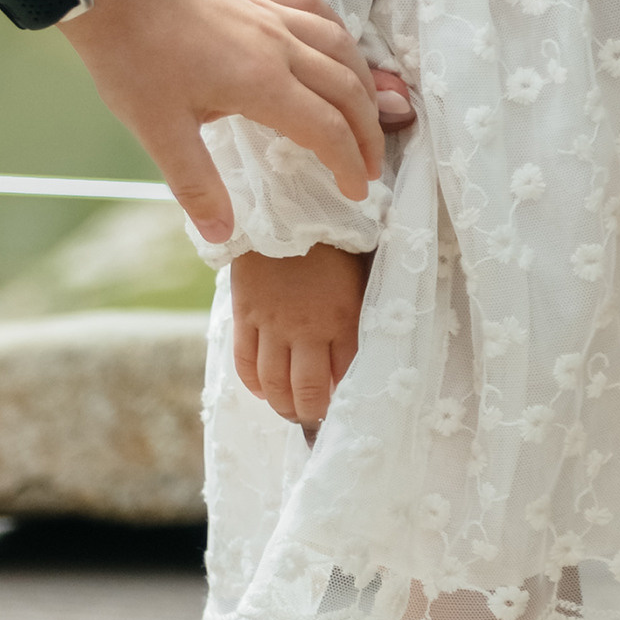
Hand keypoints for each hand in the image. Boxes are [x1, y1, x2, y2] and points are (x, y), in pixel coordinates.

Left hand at [65, 0, 386, 237]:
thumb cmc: (132, 61)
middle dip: (367, 132)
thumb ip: (196, 183)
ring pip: (340, 45)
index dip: (348, 163)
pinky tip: (337, 46)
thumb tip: (222, 233)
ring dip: (362, 82)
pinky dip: (338, 33)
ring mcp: (270, 12)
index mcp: (260, 83)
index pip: (326, 129)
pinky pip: (315, 7)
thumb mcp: (158, 131)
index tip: (356, 190)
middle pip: (346, 89)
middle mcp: (279, 45)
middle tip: (371, 164)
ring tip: (367, 112)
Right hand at [232, 244, 371, 430]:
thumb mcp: (364, 266)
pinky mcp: (245, 314)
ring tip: (291, 410)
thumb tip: (374, 335)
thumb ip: (365, 303)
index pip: (347, 375)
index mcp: (344, 316)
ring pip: (274, 385)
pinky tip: (264, 390)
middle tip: (315, 418)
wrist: (284, 201)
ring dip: (283, 406)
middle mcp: (307, 328)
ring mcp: (272, 324)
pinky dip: (254, 384)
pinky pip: (245, 362)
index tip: (348, 407)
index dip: (346, 397)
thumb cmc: (334, 232)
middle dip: (312, 414)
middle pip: (306, 392)